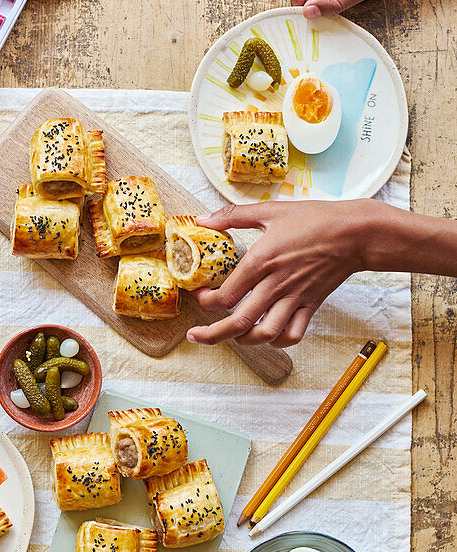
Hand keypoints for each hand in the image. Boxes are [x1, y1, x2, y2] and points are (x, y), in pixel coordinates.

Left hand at [186, 202, 376, 347]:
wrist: (355, 232)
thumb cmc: (314, 218)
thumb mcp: (270, 211)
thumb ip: (233, 216)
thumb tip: (202, 218)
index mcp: (261, 261)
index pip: (225, 295)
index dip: (207, 302)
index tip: (203, 296)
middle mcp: (276, 284)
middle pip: (238, 322)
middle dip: (212, 335)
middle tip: (196, 336)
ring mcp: (295, 298)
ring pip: (264, 334)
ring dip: (243, 341)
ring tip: (231, 337)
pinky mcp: (311, 305)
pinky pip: (293, 334)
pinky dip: (277, 341)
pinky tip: (267, 335)